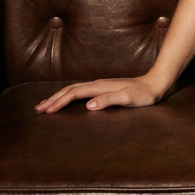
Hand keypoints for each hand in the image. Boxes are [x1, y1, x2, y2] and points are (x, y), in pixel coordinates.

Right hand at [34, 75, 167, 113]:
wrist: (155, 84)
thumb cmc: (143, 94)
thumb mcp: (128, 99)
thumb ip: (108, 101)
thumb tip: (88, 106)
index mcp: (99, 87)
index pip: (73, 94)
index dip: (58, 102)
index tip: (46, 111)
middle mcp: (97, 84)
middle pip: (69, 90)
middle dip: (53, 99)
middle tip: (38, 109)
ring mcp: (100, 86)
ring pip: (73, 90)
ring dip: (58, 97)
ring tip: (46, 104)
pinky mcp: (103, 89)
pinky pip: (80, 92)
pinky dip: (68, 96)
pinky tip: (67, 100)